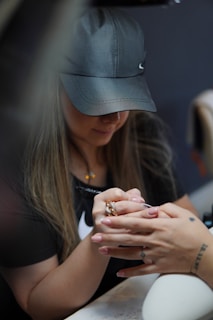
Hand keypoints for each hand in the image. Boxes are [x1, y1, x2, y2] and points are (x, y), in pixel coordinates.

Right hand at [92, 187, 157, 234]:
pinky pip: (124, 233)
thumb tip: (139, 198)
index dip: (131, 197)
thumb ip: (130, 196)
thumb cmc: (116, 216)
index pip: (117, 194)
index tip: (142, 201)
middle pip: (122, 207)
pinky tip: (148, 230)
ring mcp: (100, 224)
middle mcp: (97, 210)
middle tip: (154, 210)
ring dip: (141, 219)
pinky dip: (137, 231)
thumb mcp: (121, 203)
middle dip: (139, 208)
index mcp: (100, 198)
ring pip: (124, 220)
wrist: (104, 239)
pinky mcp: (105, 237)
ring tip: (155, 217)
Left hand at [92, 203, 212, 275]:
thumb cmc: (196, 233)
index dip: (118, 221)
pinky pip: (142, 271)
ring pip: (131, 254)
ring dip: (115, 253)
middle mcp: (155, 240)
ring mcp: (156, 255)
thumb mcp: (183, 215)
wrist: (208, 256)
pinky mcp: (160, 267)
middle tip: (95, 236)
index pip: (134, 222)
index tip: (105, 219)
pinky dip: (130, 272)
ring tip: (101, 250)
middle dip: (110, 237)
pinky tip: (118, 272)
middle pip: (128, 238)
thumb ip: (166, 208)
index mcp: (159, 226)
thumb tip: (152, 208)